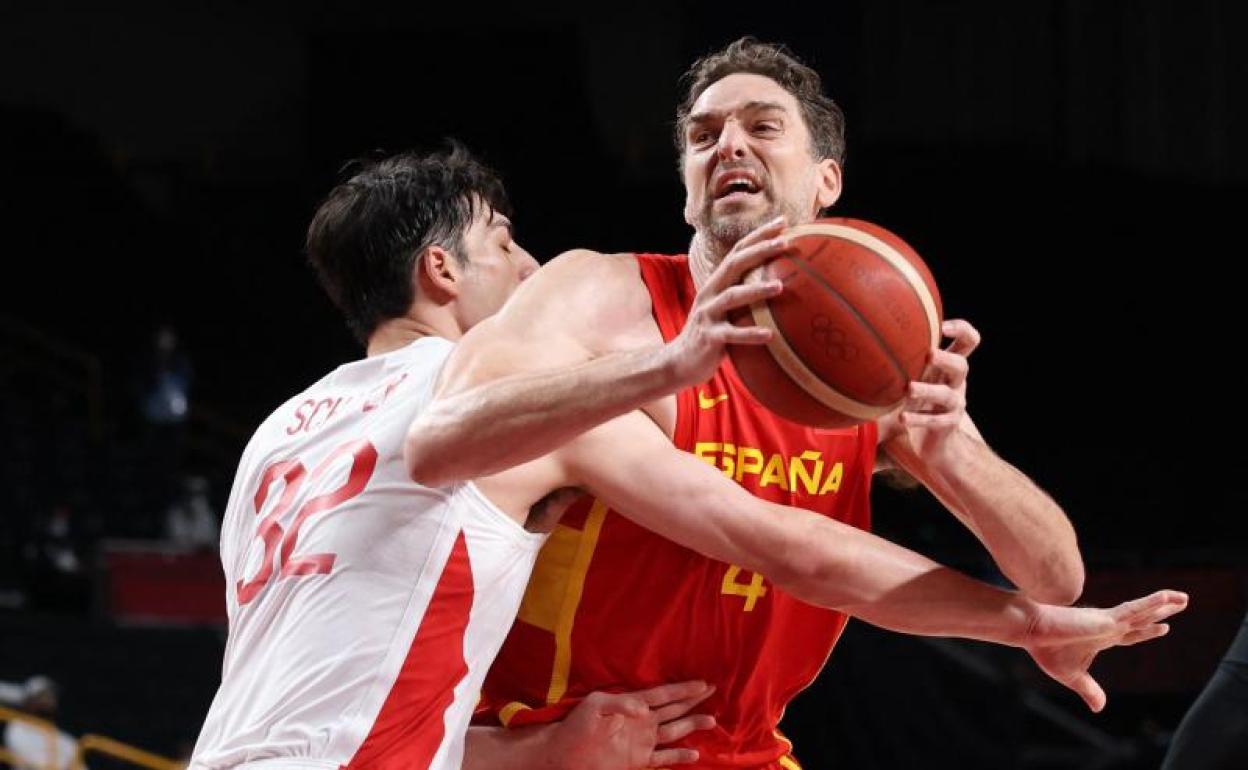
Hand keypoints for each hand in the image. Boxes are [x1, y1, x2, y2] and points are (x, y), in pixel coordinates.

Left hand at [550, 681, 716, 768]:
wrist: (564, 755)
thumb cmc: (577, 725)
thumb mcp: (596, 707)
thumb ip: (620, 704)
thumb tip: (644, 708)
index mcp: (632, 704)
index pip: (663, 695)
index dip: (683, 689)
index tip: (703, 683)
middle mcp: (641, 722)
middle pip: (673, 709)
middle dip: (693, 700)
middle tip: (713, 691)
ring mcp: (641, 741)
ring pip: (674, 732)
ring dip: (692, 726)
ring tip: (712, 720)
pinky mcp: (638, 761)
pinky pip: (664, 758)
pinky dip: (679, 756)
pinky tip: (695, 754)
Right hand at [665, 217, 791, 386]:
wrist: (680, 361)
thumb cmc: (713, 334)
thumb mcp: (726, 310)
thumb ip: (745, 295)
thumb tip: (782, 284)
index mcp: (717, 283)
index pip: (738, 251)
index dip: (759, 235)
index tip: (783, 222)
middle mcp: (710, 293)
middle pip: (734, 264)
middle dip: (760, 250)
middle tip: (785, 242)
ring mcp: (708, 314)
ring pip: (732, 296)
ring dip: (756, 290)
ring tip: (779, 286)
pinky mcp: (709, 337)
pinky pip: (732, 334)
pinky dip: (750, 334)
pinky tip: (770, 335)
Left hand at [895, 319, 980, 461]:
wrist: (934, 440)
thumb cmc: (920, 399)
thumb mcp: (917, 374)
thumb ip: (906, 356)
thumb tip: (868, 331)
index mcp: (950, 366)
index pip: (968, 341)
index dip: (962, 329)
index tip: (943, 326)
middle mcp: (956, 382)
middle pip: (962, 366)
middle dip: (946, 359)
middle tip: (929, 355)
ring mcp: (954, 404)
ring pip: (946, 394)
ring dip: (928, 390)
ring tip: (909, 389)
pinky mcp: (947, 424)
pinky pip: (935, 421)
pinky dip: (919, 419)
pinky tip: (902, 418)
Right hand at [1024, 590, 1187, 711]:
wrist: (1031, 630)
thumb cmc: (1046, 649)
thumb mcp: (1072, 677)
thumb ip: (1089, 690)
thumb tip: (1099, 709)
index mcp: (1101, 637)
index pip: (1130, 634)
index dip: (1147, 631)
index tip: (1164, 628)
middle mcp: (1108, 626)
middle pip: (1142, 619)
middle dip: (1162, 613)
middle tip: (1182, 602)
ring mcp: (1108, 621)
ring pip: (1143, 612)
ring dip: (1164, 604)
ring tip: (1183, 598)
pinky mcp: (1106, 618)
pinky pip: (1134, 610)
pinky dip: (1150, 604)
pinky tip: (1165, 599)